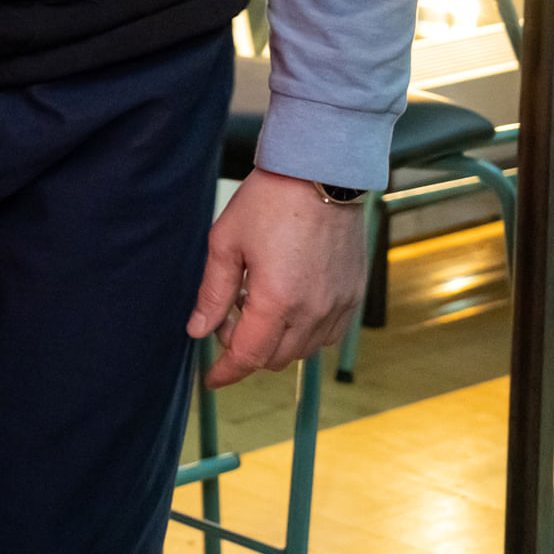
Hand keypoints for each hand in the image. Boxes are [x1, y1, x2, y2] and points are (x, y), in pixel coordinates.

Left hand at [190, 172, 368, 386]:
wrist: (321, 174)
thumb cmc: (268, 203)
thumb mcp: (225, 244)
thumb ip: (213, 294)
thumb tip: (198, 331)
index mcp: (277, 301)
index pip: (249, 356)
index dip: (227, 372)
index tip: (211, 380)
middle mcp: (314, 311)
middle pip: (275, 359)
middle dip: (246, 350)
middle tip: (227, 319)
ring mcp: (340, 305)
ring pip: (303, 350)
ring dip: (275, 342)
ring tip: (254, 304)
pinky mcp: (355, 294)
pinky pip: (328, 334)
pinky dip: (304, 332)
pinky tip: (286, 304)